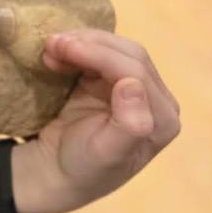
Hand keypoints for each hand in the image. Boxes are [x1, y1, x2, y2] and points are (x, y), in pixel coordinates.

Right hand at [11, 30, 180, 212]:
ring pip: (115, 47)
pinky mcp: (112, 79)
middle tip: (50, 43)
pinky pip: (101, 52)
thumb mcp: (105, 153)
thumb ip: (129, 124)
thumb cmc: (83, 168)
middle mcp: (155, 100)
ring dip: (82, 41)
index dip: (98, 54)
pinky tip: (56, 52)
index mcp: (162, 119)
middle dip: (89, 43)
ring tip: (49, 46)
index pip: (135, 71)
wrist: (58, 172)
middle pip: (128, 54)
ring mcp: (135, 87)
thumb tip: (133, 85)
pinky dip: (78, 46)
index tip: (59, 47)